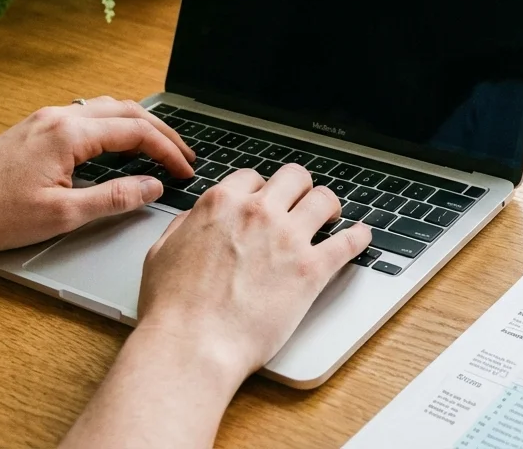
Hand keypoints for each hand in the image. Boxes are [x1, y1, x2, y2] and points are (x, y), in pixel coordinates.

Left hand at [0, 97, 195, 250]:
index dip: (168, 151)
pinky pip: (87, 116)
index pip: (136, 132)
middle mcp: (59, 117)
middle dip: (162, 132)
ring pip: (107, 108)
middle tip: (185, 156)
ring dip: (139, 125)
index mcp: (69, 134)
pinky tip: (118, 144)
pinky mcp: (34, 128)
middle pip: (127, 111)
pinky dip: (115, 125)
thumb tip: (151, 186)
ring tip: (160, 147)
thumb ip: (113, 198)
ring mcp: (45, 119)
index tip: (185, 171)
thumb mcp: (61, 215)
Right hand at [135, 164, 372, 382]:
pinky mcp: (312, 269)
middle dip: (299, 188)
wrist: (194, 344)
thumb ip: (184, 227)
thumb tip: (196, 219)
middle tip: (302, 202)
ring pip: (324, 199)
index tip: (267, 201)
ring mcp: (288, 238)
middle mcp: (258, 213)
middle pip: (294, 178)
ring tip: (332, 216)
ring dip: (329, 205)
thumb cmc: (173, 309)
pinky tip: (362, 237)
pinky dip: (359, 237)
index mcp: (221, 204)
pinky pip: (348, 242)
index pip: (253, 177)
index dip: (261, 189)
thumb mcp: (161, 253)